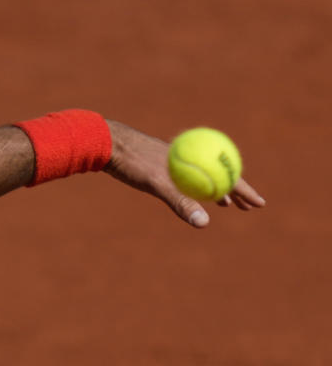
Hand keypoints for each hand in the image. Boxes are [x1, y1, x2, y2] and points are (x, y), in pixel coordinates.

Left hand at [104, 120, 265, 226]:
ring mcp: (174, 158)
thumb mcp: (157, 183)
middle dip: (236, 191)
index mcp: (194, 155)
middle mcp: (188, 154)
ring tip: (227, 204)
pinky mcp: (160, 161)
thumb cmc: (131, 161)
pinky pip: (187, 176)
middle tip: (250, 207)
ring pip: (203, 176)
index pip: (227, 174)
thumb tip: (204, 222)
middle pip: (219, 174)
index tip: (260, 203)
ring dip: (217, 189)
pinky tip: (194, 194)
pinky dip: (196, 187)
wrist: (104, 143)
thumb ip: (180, 201)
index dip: (245, 190)